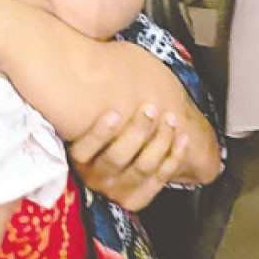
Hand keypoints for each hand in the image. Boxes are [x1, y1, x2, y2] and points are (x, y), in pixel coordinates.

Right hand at [68, 104, 188, 211]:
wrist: (109, 165)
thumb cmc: (102, 125)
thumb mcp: (87, 116)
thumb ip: (93, 100)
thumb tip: (99, 59)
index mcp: (77, 158)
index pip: (85, 149)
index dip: (101, 132)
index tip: (115, 112)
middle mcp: (93, 177)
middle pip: (118, 157)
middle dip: (138, 131)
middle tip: (150, 109)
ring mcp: (115, 190)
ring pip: (143, 167)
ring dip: (160, 141)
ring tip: (170, 119)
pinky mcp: (135, 199)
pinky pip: (159, 179)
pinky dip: (174, 157)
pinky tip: (182, 138)